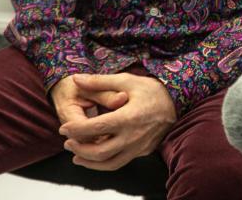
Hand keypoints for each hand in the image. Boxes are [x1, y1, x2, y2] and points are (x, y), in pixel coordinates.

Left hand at [58, 72, 176, 170]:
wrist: (178, 102)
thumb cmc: (152, 90)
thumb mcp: (126, 80)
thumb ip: (99, 81)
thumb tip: (76, 79)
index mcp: (128, 117)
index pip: (95, 128)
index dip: (75, 130)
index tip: (63, 128)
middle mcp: (133, 136)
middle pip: (99, 152)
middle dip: (79, 149)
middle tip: (67, 143)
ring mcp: (139, 146)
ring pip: (109, 164)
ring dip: (89, 163)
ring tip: (77, 156)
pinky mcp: (144, 151)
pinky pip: (121, 161)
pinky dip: (105, 162)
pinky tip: (96, 156)